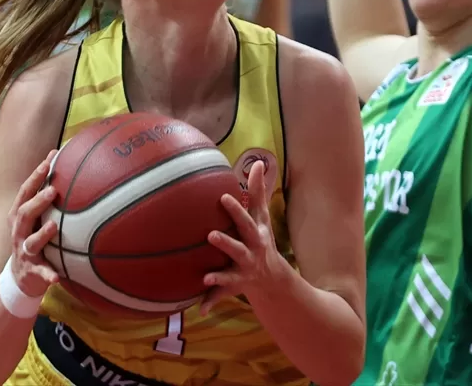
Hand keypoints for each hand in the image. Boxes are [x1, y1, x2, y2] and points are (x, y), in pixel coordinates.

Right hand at [7, 149, 61, 295]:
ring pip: (30, 242)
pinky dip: (48, 274)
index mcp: (20, 217)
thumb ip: (48, 199)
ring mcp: (24, 252)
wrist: (21, 278)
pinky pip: (40, 273)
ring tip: (54, 226)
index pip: (24, 193)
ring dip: (42, 234)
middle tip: (52, 189)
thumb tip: (74, 166)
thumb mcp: (37, 219)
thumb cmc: (35, 238)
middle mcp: (19, 232)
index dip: (35, 176)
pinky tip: (57, 278)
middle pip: (24, 214)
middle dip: (37, 201)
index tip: (49, 160)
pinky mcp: (32, 272)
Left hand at [200, 161, 289, 313]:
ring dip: (219, 277)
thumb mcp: (261, 217)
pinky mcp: (232, 287)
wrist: (271, 277)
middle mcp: (249, 255)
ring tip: (206, 277)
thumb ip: (258, 191)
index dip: (235, 211)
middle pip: (238, 248)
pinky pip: (220, 297)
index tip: (223, 198)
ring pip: (229, 276)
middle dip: (226, 243)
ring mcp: (241, 273)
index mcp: (254, 237)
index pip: (245, 221)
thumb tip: (259, 163)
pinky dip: (210, 302)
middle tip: (210, 235)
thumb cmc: (260, 238)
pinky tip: (199, 309)